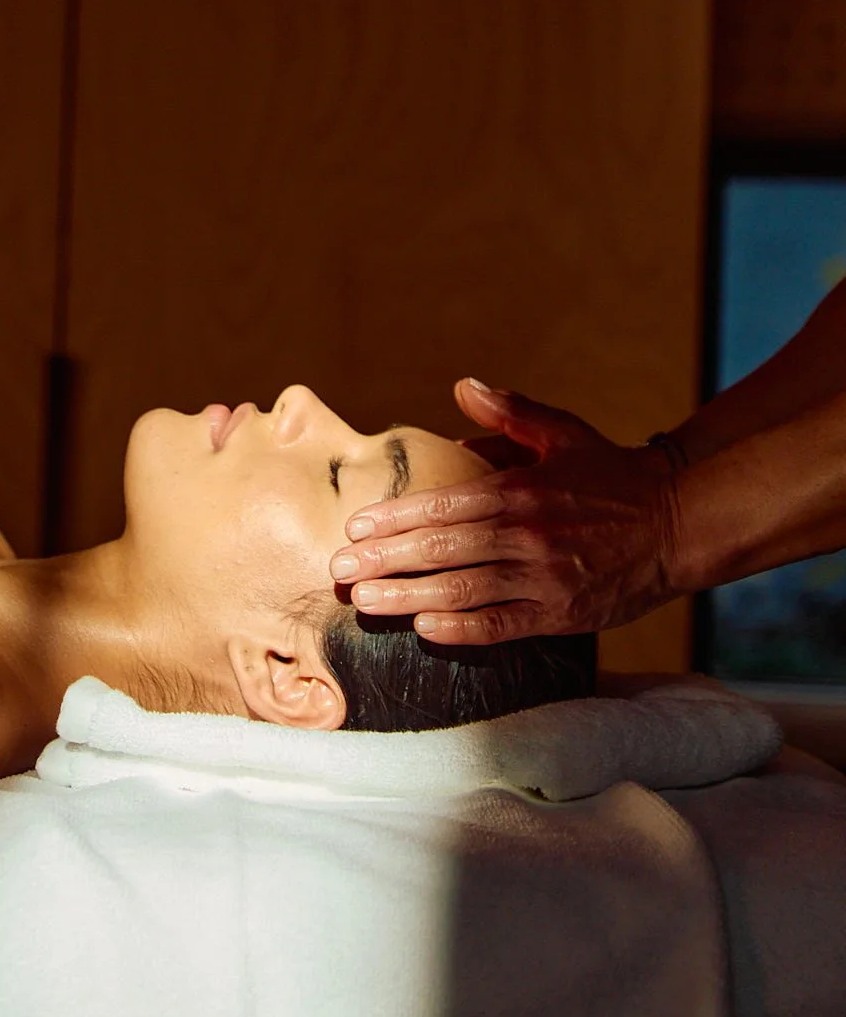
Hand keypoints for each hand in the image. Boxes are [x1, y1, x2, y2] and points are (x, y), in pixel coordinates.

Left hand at [329, 379, 682, 643]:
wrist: (677, 522)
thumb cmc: (611, 475)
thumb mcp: (562, 433)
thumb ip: (509, 414)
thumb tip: (462, 388)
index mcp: (521, 489)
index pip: (444, 504)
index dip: (396, 518)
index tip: (356, 526)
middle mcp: (529, 534)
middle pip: (443, 549)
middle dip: (385, 559)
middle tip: (339, 569)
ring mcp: (546, 577)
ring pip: (464, 589)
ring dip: (409, 596)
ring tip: (365, 602)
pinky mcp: (563, 613)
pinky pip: (503, 624)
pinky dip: (463, 628)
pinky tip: (426, 628)